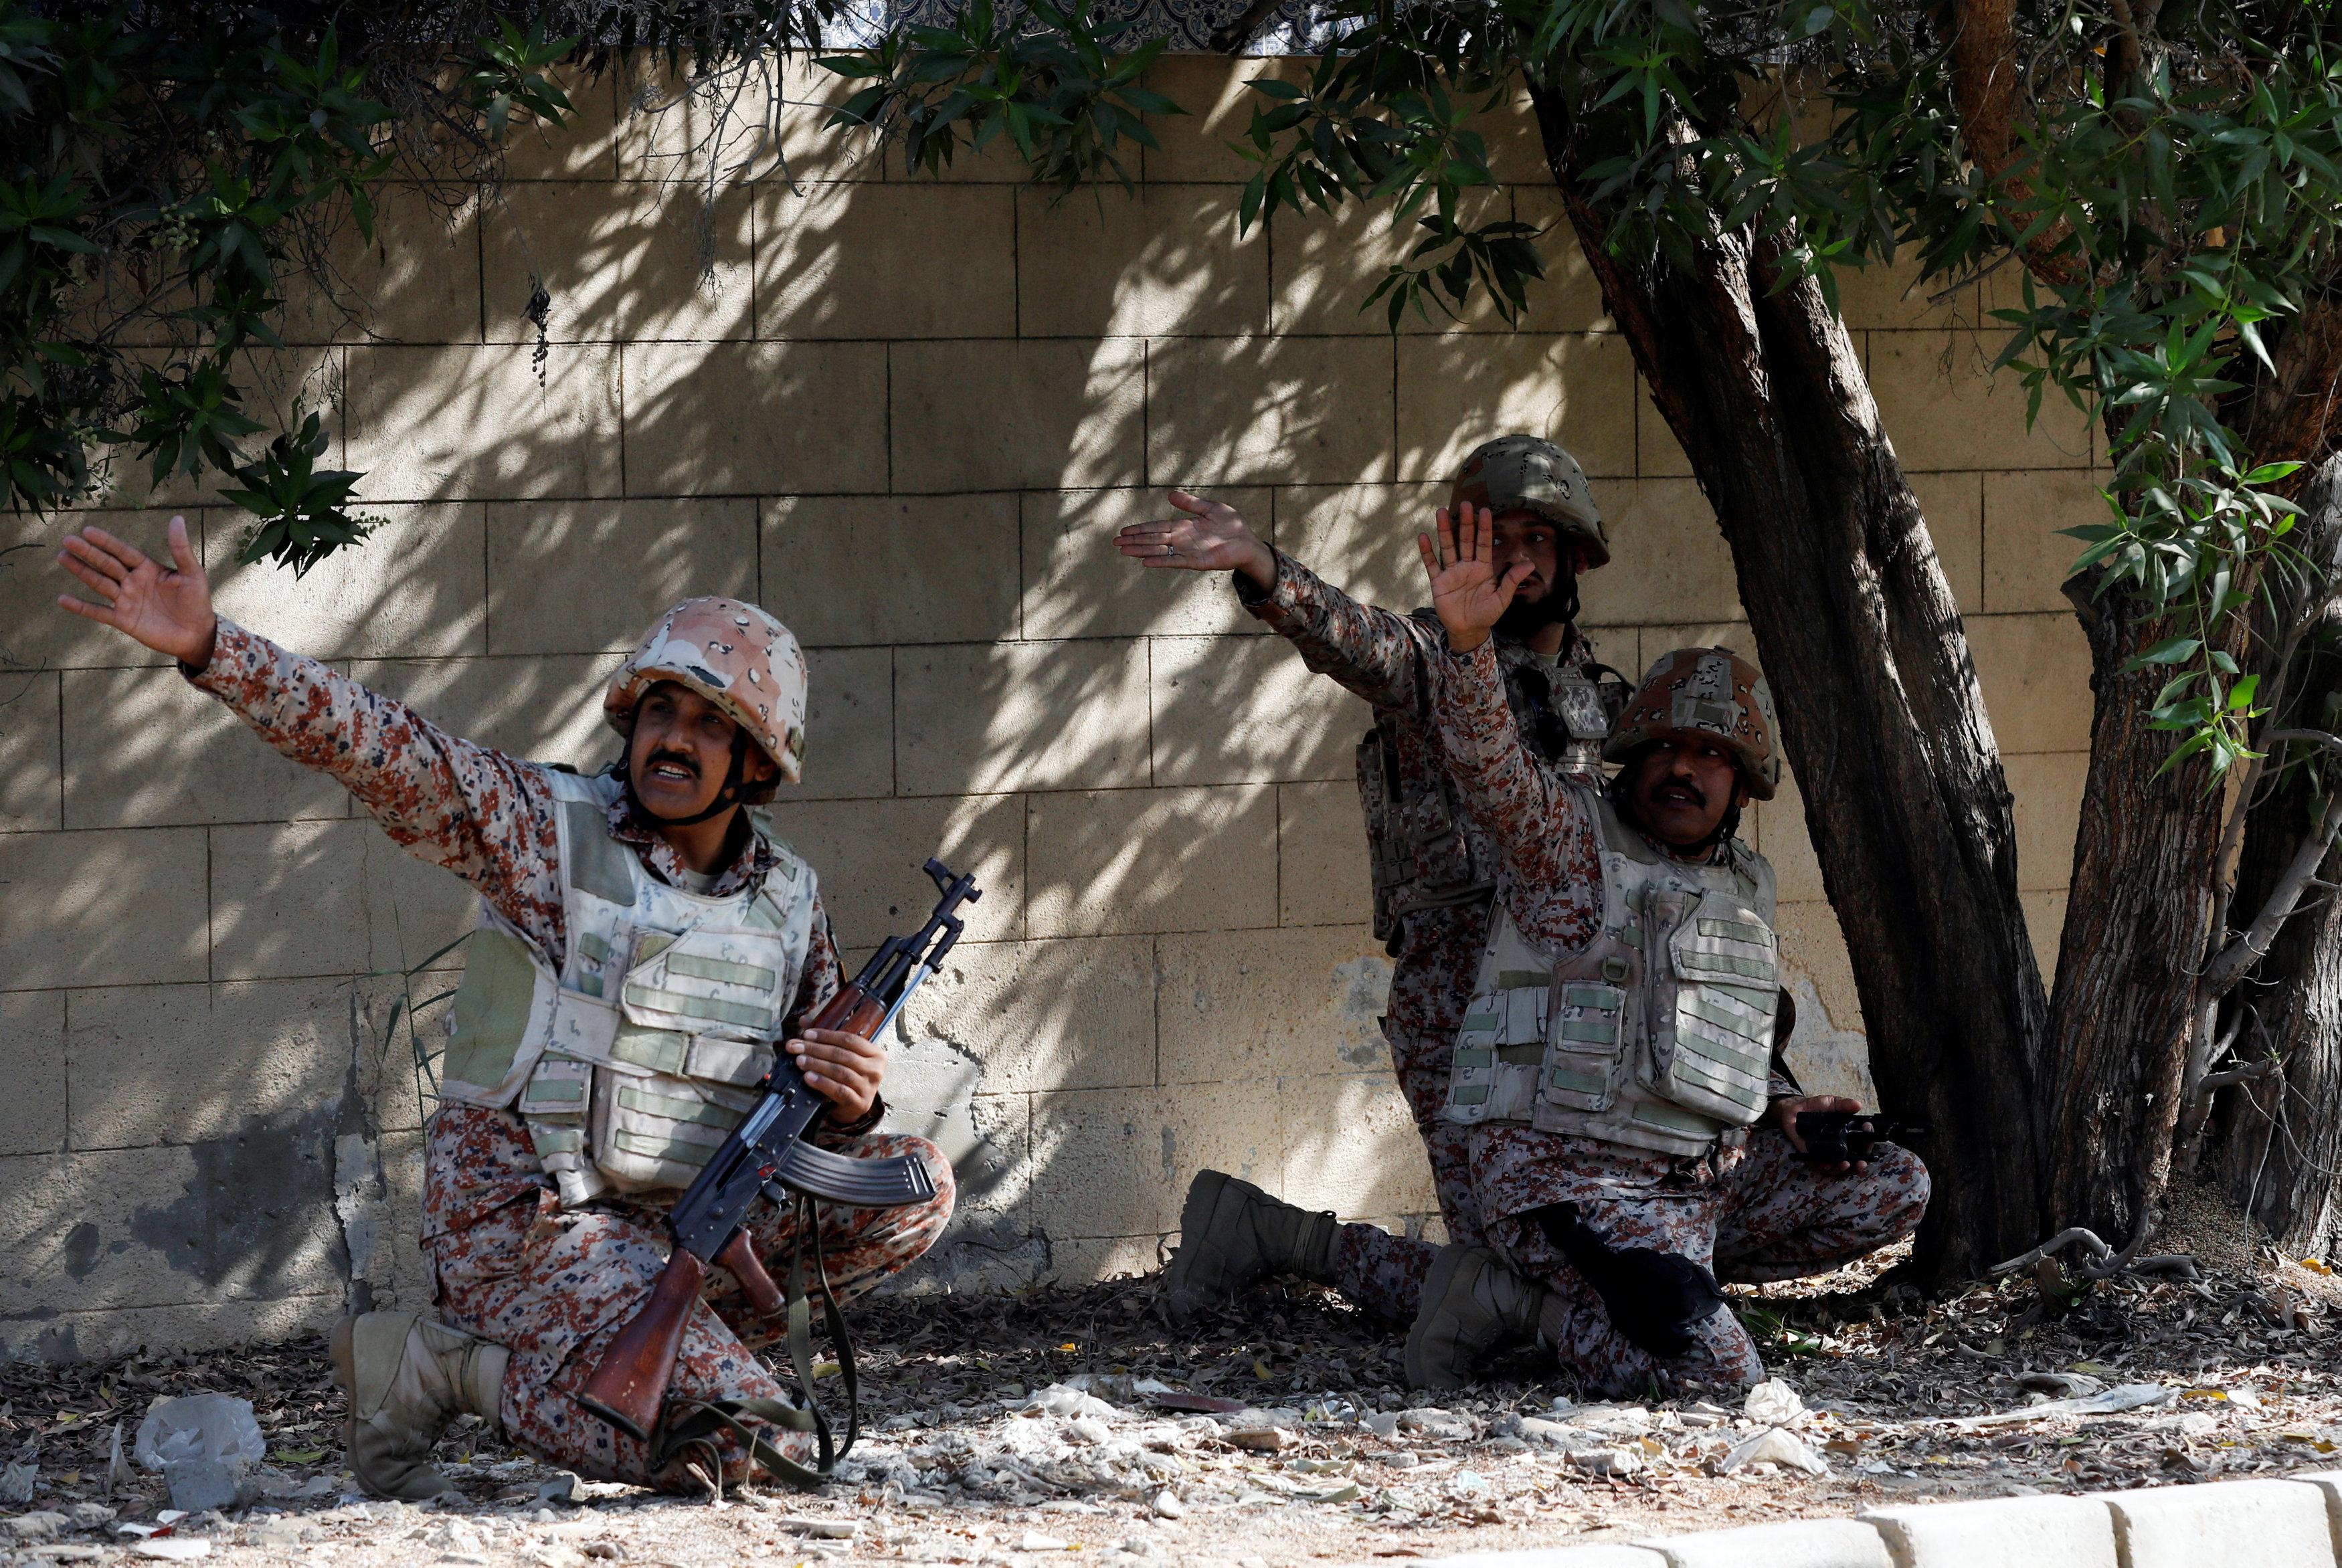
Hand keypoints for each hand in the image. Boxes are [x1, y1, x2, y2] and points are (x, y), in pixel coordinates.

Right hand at [56, 516, 218, 667]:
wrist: (197, 634)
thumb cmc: (197, 602)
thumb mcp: (192, 574)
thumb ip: (181, 549)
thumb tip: (177, 519)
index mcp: (148, 569)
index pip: (123, 552)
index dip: (107, 542)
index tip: (88, 531)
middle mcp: (133, 582)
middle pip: (107, 564)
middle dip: (88, 553)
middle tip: (68, 540)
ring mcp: (126, 601)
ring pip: (99, 583)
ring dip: (81, 571)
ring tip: (62, 557)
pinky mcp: (123, 620)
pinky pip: (98, 612)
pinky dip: (81, 607)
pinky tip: (62, 599)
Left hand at [788, 1027, 884, 1120]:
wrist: (853, 1107)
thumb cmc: (849, 1076)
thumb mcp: (842, 1055)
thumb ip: (826, 1038)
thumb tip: (804, 1020)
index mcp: (875, 1053)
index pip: (849, 1039)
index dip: (826, 1035)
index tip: (806, 1034)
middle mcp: (876, 1069)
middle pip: (843, 1055)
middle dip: (816, 1050)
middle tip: (797, 1047)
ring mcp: (869, 1087)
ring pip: (840, 1072)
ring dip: (817, 1065)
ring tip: (800, 1061)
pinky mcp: (860, 1103)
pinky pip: (839, 1090)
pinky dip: (822, 1083)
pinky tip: (808, 1077)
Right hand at [1115, 491, 1274, 585]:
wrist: (1248, 542)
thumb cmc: (1232, 525)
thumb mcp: (1210, 508)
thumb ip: (1190, 503)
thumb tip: (1169, 495)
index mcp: (1183, 527)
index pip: (1157, 528)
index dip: (1140, 529)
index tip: (1124, 531)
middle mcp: (1182, 540)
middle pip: (1153, 539)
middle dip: (1134, 541)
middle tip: (1115, 543)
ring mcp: (1187, 551)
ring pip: (1159, 551)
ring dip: (1141, 551)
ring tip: (1124, 551)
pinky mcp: (1196, 561)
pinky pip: (1174, 561)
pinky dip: (1160, 561)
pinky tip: (1145, 562)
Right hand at [1415, 503, 1529, 652]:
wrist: (1468, 630)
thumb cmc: (1487, 614)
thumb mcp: (1502, 598)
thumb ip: (1512, 580)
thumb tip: (1529, 563)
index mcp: (1483, 568)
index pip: (1484, 543)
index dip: (1484, 528)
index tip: (1485, 511)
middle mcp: (1467, 566)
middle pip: (1465, 540)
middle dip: (1466, 522)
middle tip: (1466, 504)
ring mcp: (1452, 572)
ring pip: (1448, 547)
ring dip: (1445, 530)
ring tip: (1442, 512)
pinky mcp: (1439, 582)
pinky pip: (1432, 564)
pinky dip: (1427, 552)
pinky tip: (1423, 537)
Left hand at [1773, 1094, 1867, 1175]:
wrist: (1794, 1108)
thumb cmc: (1814, 1107)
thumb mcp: (1830, 1103)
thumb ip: (1843, 1104)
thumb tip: (1857, 1105)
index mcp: (1846, 1136)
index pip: (1861, 1145)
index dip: (1867, 1144)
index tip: (1868, 1135)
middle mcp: (1837, 1147)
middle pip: (1852, 1162)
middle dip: (1858, 1165)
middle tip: (1861, 1162)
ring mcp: (1824, 1152)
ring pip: (1836, 1168)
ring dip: (1843, 1169)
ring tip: (1846, 1164)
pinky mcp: (1810, 1154)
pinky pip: (1817, 1165)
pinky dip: (1823, 1167)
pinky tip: (1828, 1164)